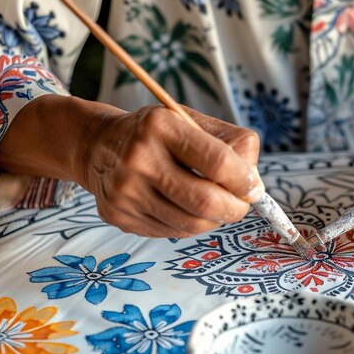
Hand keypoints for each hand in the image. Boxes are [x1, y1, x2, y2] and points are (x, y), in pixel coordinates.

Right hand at [0, 96, 263, 237]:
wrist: (98, 145)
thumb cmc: (158, 134)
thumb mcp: (193, 121)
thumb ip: (233, 145)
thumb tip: (255, 186)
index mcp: (160, 126)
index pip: (218, 162)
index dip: (244, 181)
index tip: (254, 188)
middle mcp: (137, 158)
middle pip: (205, 200)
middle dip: (234, 209)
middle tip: (241, 206)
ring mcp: (125, 191)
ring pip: (191, 223)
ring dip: (214, 219)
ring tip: (215, 206)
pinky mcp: (118, 216)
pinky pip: (171, 232)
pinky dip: (190, 225)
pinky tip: (186, 209)